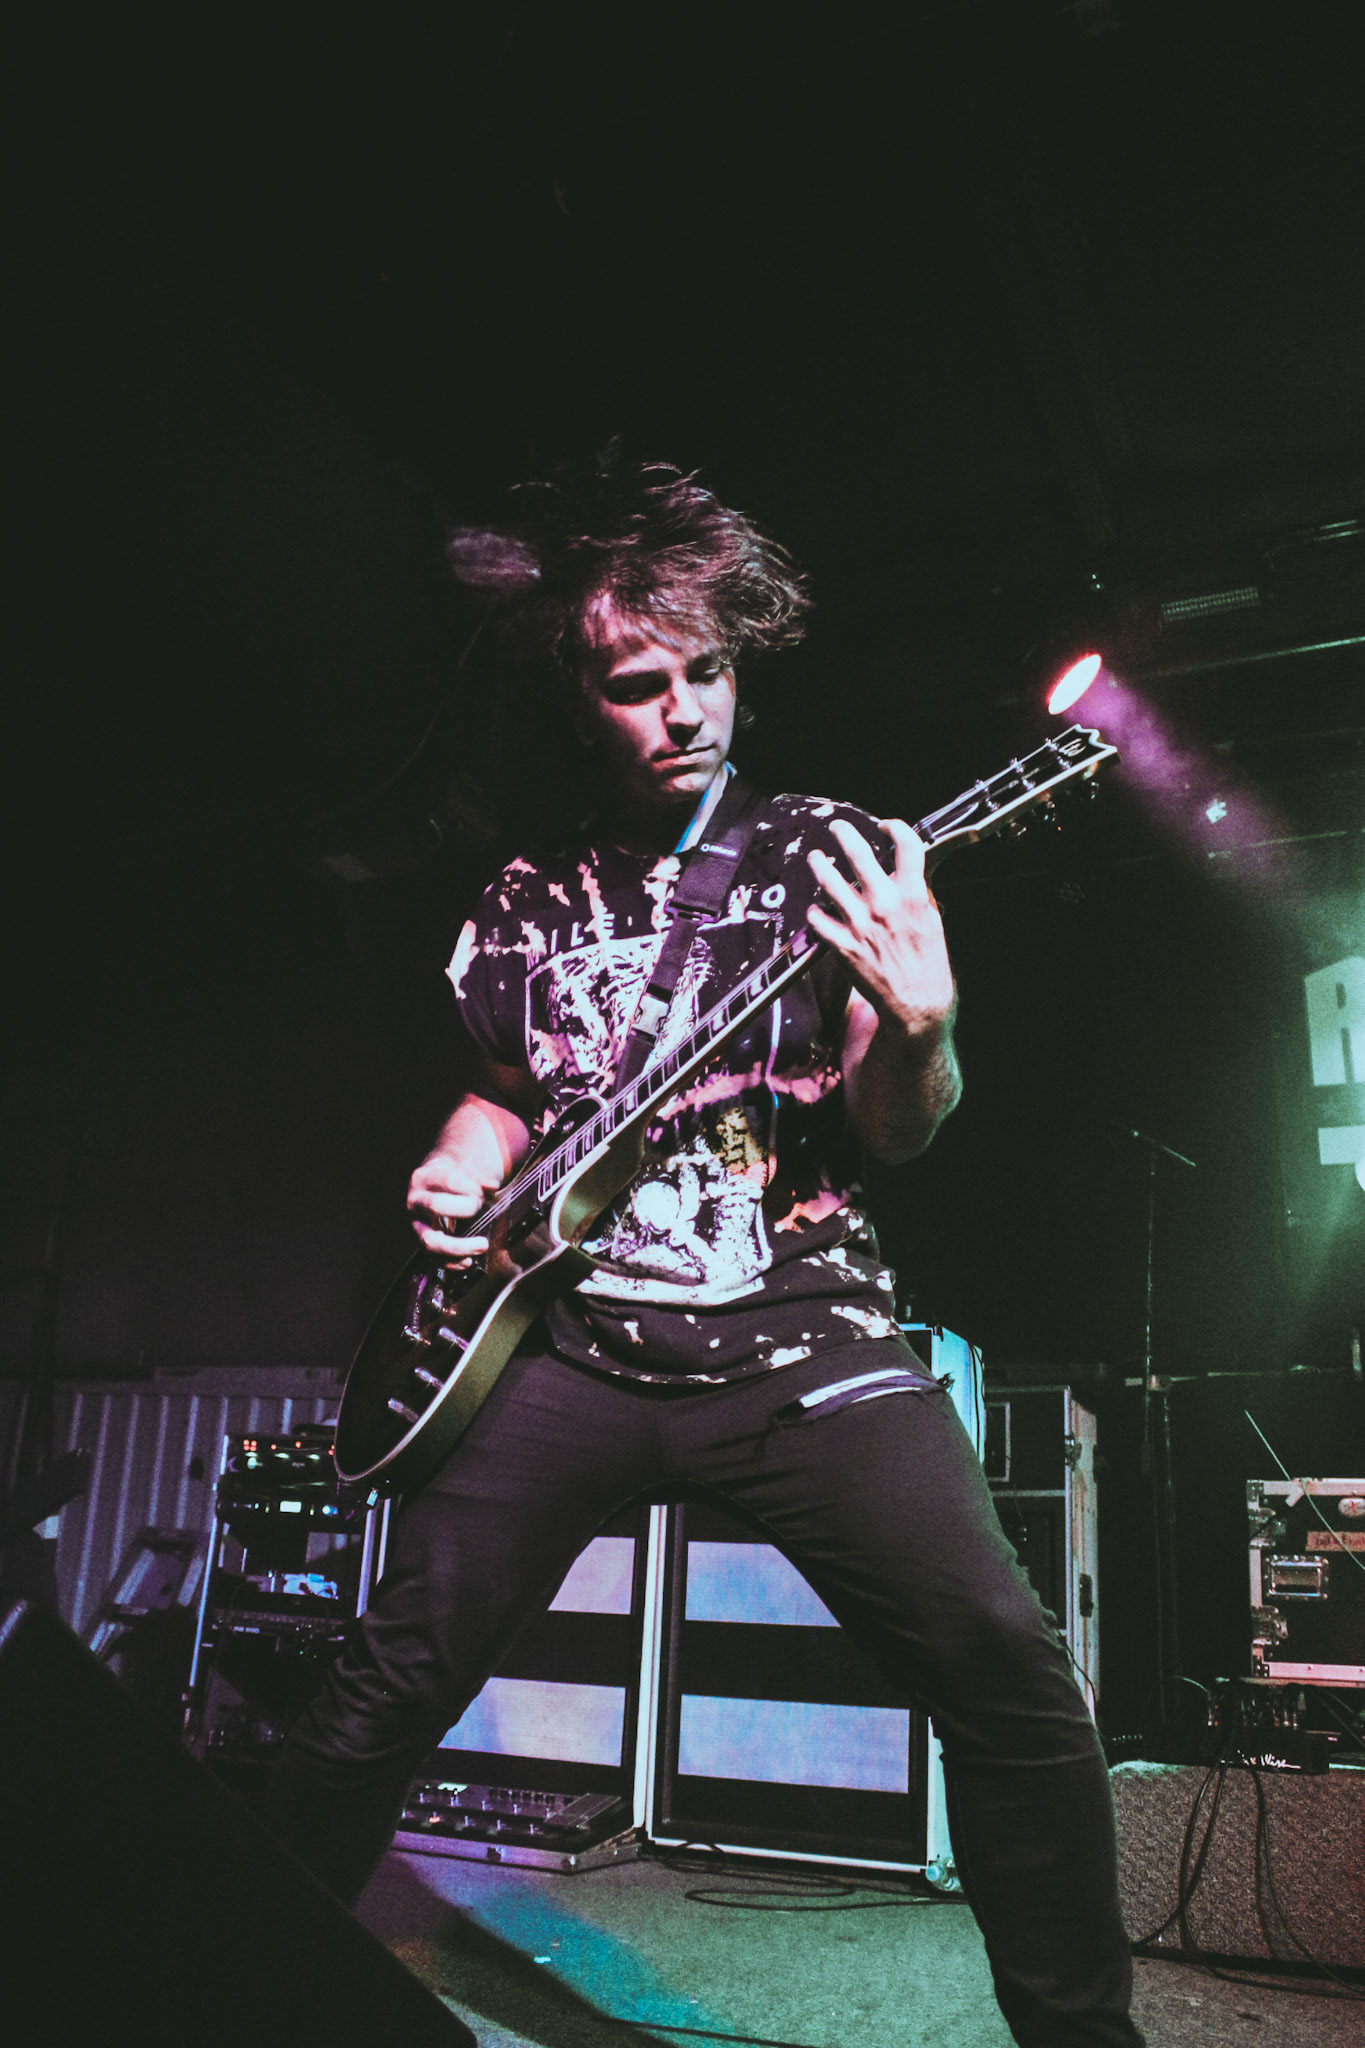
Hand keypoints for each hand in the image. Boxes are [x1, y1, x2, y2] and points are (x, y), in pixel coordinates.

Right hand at [407, 1150, 494, 1264]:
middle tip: (481, 1209)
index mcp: (425, 1177)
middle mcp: (416, 1201)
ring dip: (458, 1246)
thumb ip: (480, 1177)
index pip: (448, 1181)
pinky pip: (433, 1258)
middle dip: (465, 1209)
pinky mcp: (422, 1242)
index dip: (470, 1188)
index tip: (483, 1192)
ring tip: (482, 1245)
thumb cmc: (455, 1176)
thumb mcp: (466, 1169)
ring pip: (430, 1240)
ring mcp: (417, 1224)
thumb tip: (491, 1185)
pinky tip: (468, 1261)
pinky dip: (451, 1263)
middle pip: (435, 1206)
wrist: (441, 1183)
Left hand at [806, 818, 954, 1040]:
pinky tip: (815, 908)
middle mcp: (884, 905)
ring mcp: (860, 924)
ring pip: (829, 882)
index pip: (906, 845)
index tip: (885, 825)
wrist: (916, 1004)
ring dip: (819, 865)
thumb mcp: (933, 921)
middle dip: (844, 833)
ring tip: (816, 859)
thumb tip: (906, 871)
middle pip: (859, 854)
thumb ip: (918, 893)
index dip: (895, 827)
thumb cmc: (928, 965)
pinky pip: (818, 919)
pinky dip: (814, 911)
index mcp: (913, 896)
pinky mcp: (842, 945)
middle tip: (837, 827)